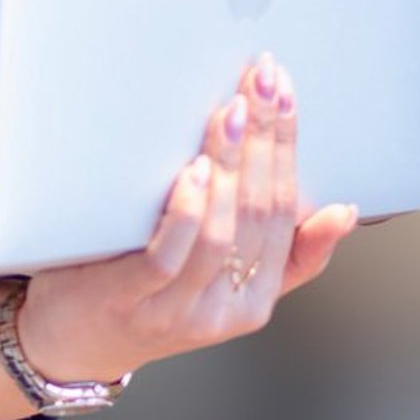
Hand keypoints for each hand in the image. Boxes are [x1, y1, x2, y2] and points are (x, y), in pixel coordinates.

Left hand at [14, 56, 359, 386]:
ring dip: (230, 165)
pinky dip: (187, 210)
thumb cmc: (151, 293)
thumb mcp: (225, 281)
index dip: (286, 147)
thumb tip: (343, 212)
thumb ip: (285, 252)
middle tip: (263, 79)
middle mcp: (224, 309)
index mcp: (255, 299)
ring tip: (232, 112)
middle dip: (265, 138)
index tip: (283, 90)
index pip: (284, 212)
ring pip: (220, 234)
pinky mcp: (133, 301)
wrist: (76, 340)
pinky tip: (194, 169)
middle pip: (257, 214)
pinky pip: (169, 256)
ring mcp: (178, 308)